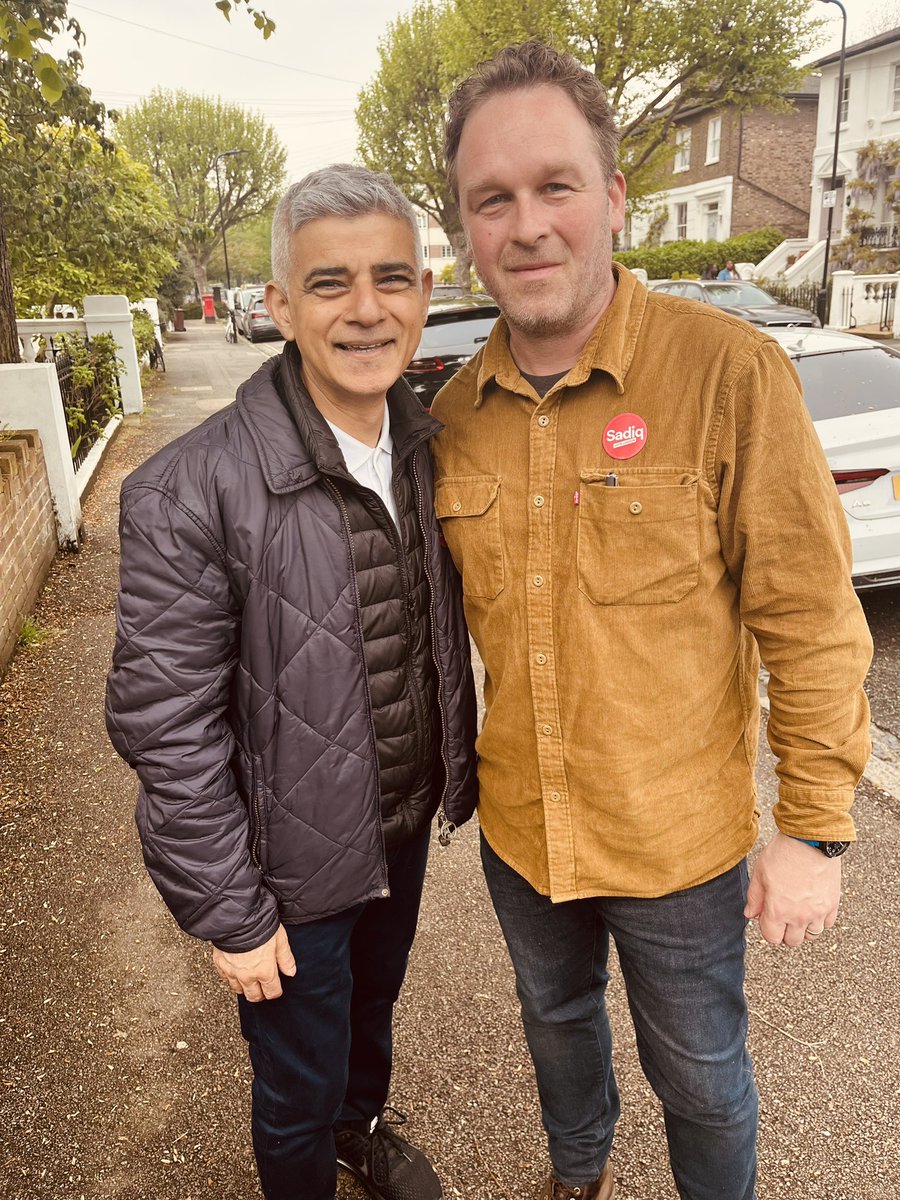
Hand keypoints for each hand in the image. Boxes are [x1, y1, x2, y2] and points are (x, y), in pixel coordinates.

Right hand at [212, 924, 296, 1001]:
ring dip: (245, 987)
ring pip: (238, 990)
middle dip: (260, 994)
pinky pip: (225, 979)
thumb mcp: (280, 940)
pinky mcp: (220, 965)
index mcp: (264, 971)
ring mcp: (232, 972)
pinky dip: (231, 978)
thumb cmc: (259, 926)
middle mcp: (247, 976)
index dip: (276, 991)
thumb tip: (291, 972)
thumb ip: (285, 958)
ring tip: (250, 980)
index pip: (272, 992)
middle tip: (263, 988)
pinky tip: (235, 971)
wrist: (235, 918)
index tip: (276, 988)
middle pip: (254, 996)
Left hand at [744, 832, 841, 947]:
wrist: (810, 839)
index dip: (767, 929)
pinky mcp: (833, 904)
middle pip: (792, 941)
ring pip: (811, 936)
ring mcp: (818, 912)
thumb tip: (750, 914)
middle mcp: (799, 916)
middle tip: (782, 916)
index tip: (767, 918)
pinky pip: (827, 924)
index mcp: (778, 910)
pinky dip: (820, 920)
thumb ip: (754, 898)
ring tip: (798, 912)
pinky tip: (812, 907)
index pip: (772, 937)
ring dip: (803, 928)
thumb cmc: (783, 853)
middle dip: (784, 932)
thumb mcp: (760, 873)